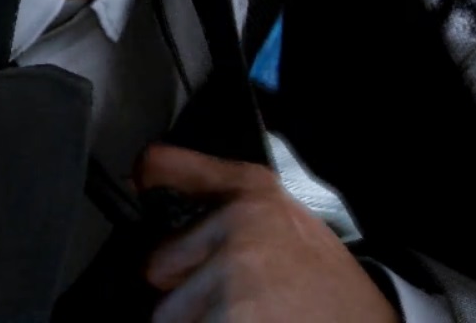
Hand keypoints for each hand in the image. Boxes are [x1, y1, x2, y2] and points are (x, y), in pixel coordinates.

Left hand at [134, 143, 398, 322]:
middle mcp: (237, 228)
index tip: (146, 178)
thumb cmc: (330, 289)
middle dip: (182, 286)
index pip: (169, 168)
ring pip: (167, 312)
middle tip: (232, 298)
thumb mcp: (287, 225)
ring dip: (196, 320)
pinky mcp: (227, 318)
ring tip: (245, 317)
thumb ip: (229, 207)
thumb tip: (164, 192)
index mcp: (253, 198)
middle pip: (156, 265)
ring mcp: (230, 278)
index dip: (157, 176)